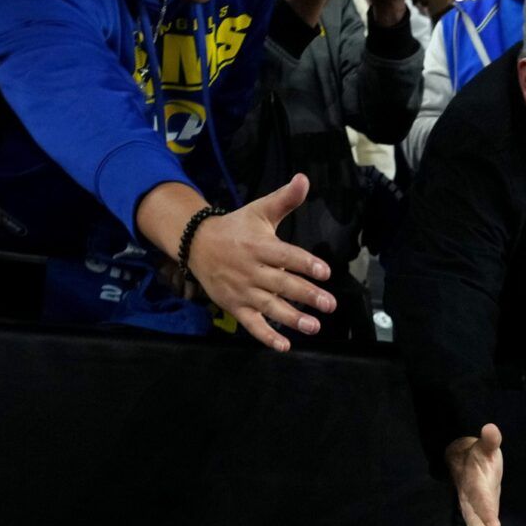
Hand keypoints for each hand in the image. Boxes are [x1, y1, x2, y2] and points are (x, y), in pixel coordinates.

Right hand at [184, 173, 335, 350]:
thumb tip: (305, 179)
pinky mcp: (234, 306)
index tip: (325, 272)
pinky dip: (266, 336)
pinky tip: (284, 346)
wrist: (195, 243)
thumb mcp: (259, 211)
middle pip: (282, 284)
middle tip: (329, 304)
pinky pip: (251, 324)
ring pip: (269, 306)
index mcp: (260, 246)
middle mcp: (252, 270)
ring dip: (292, 318)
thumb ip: (285, 200)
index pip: (286, 255)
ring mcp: (243, 290)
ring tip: (314, 326)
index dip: (305, 263)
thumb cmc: (236, 228)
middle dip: (306, 295)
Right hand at [445, 425, 504, 525]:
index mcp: (473, 485)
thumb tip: (491, 428)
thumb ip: (489, 440)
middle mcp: (470, 503)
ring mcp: (472, 514)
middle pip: (476, 523)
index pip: (480, 499)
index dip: (486, 512)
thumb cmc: (477, 454)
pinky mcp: (477, 522)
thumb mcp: (484, 447)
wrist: (460, 461)